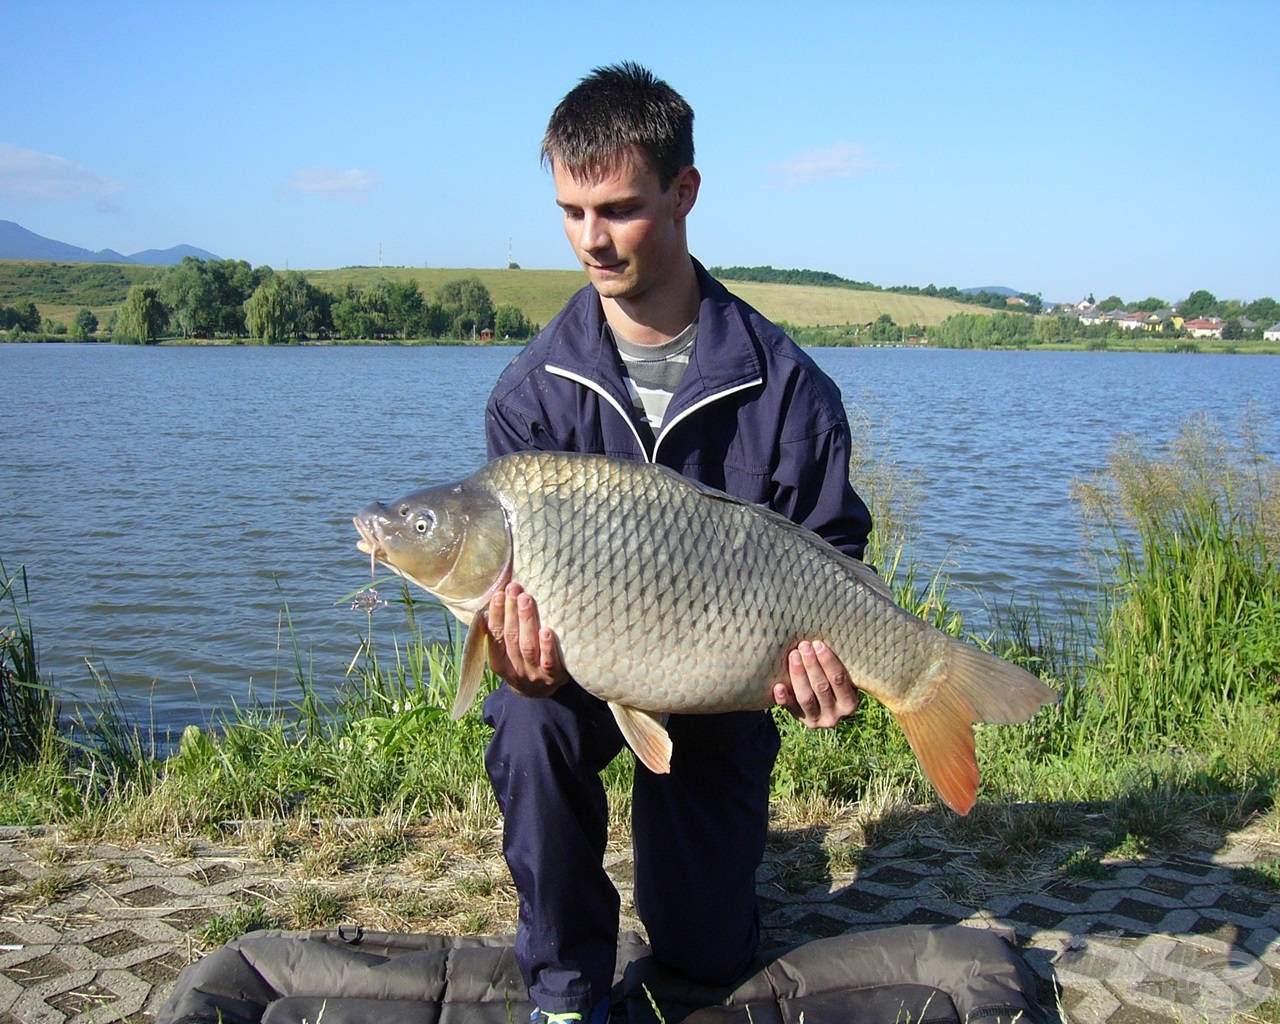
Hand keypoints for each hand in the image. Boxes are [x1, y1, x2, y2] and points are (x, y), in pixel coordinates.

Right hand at [486, 582, 569, 697]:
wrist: (540, 692)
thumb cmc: (522, 661)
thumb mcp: (506, 652)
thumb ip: (499, 632)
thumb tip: (490, 601)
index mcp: (499, 662)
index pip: (495, 636)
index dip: (496, 615)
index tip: (499, 594)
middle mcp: (514, 669)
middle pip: (511, 637)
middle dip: (511, 611)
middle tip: (514, 588)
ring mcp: (534, 674)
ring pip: (528, 646)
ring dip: (527, 621)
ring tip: (526, 599)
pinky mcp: (553, 677)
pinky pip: (549, 662)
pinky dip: (547, 646)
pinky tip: (547, 631)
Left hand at [773, 640, 859, 728]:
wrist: (824, 708)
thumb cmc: (834, 683)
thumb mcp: (844, 680)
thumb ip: (838, 667)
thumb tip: (827, 636)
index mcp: (849, 703)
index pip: (839, 680)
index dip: (828, 662)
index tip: (818, 644)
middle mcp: (835, 716)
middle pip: (821, 687)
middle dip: (812, 664)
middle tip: (804, 646)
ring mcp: (816, 720)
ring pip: (806, 697)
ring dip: (799, 675)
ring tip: (793, 655)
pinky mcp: (800, 720)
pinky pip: (790, 709)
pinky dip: (784, 698)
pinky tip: (778, 686)